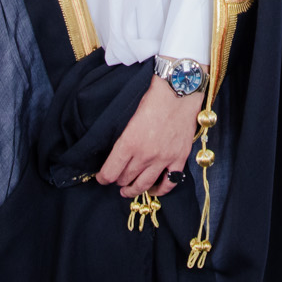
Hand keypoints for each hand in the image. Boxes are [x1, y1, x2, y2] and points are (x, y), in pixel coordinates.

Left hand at [97, 75, 201, 198]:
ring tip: (128, 191)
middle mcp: (145, 154)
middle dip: (118, 180)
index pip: (110, 171)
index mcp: (129, 142)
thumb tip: (118, 154)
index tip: (102, 178)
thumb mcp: (130, 118)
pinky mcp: (179, 158)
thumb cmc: (153, 99)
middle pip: (125, 178)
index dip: (103, 178)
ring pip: (144, 184)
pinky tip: (153, 189)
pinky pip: (169, 183)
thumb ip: (124, 140)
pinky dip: (160, 190)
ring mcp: (163, 158)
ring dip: (133, 190)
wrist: (179, 91)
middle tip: (117, 179)